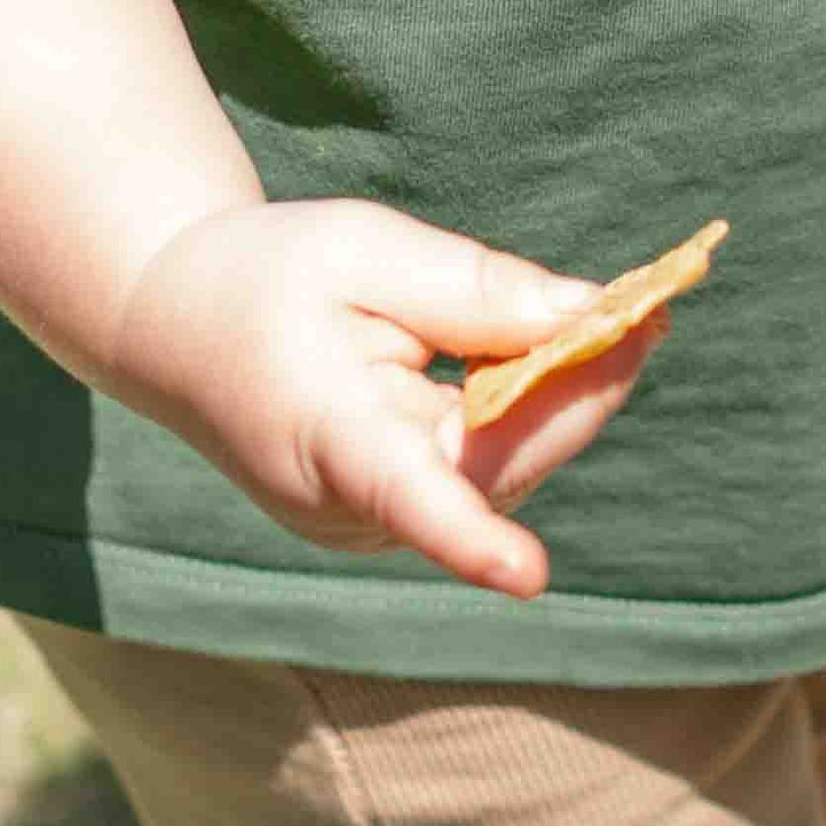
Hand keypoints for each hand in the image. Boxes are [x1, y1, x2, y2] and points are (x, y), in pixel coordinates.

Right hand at [102, 195, 663, 603]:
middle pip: (502, 460)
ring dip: (568, 393)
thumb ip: (474, 289)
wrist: (172, 328)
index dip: (468, 538)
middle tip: (654, 303)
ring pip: (507, 466)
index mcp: (326, 435)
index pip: (405, 494)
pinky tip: (556, 347)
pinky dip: (529, 410)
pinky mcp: (394, 521)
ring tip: (620, 311)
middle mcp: (350, 507)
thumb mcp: (363, 249)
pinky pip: (486, 469)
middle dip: (586, 386)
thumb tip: (589, 318)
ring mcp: (373, 528)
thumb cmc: (264, 277)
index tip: (526, 576)